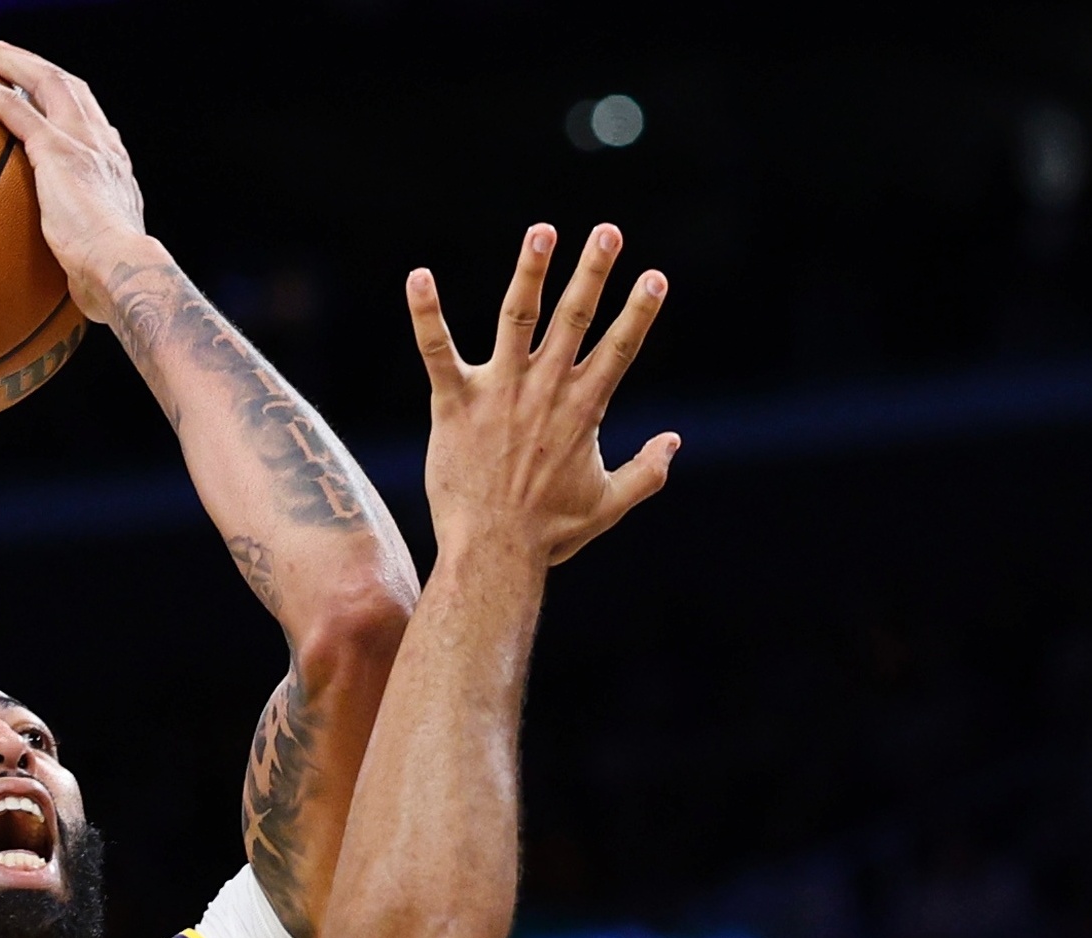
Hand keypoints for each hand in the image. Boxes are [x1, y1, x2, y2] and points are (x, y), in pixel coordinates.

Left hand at [0, 41, 149, 319]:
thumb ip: (78, 253)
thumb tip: (67, 281)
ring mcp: (80, 141)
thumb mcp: (95, 260)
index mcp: (112, 166)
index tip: (38, 88)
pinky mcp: (56, 150)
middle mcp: (100, 143)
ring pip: (38, 81)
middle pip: (64, 84)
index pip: (86, 116)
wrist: (123, 272)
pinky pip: (10, 106)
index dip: (61, 96)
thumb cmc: (111, 281)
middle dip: (29, 64)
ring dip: (0, 62)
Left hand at [408, 224, 676, 566]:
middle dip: (594, 271)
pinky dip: (426, 313)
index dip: (639, 310)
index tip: (655, 276)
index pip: (620, 347)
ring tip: (542, 231)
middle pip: (575, 317)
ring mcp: (500, 391)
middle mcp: (545, 389)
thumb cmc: (549, 534)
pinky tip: (417, 277)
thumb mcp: (609, 505)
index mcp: (584, 408)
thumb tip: (674, 443)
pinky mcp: (455, 402)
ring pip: (518, 317)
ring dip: (530, 271)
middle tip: (608, 231)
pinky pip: (437, 350)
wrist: (493, 552)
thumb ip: (647, 472)